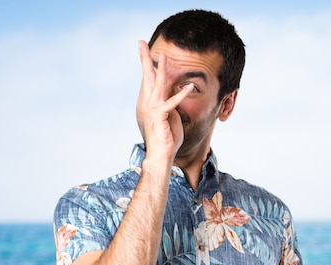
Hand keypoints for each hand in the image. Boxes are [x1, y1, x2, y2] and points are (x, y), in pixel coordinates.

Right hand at [136, 40, 193, 165]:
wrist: (160, 155)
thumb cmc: (166, 139)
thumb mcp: (169, 117)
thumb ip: (170, 104)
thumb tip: (175, 94)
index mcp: (146, 103)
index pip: (146, 80)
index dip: (145, 64)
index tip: (144, 51)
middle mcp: (146, 103)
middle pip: (146, 77)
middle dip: (144, 58)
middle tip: (140, 43)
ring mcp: (151, 109)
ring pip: (157, 84)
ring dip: (162, 69)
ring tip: (164, 55)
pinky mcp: (160, 115)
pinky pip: (172, 102)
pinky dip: (182, 93)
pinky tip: (190, 85)